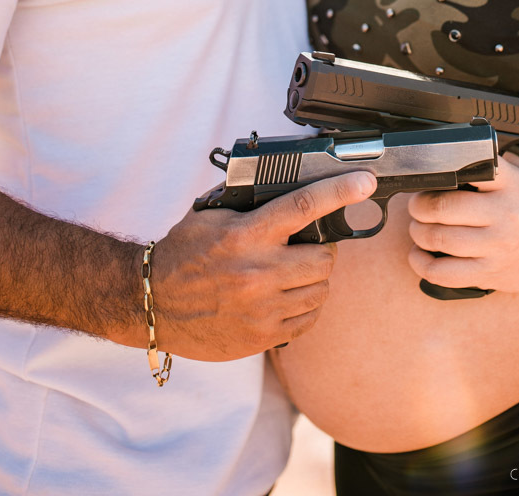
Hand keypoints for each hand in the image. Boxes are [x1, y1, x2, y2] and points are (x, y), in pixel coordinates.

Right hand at [150, 171, 376, 360]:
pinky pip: (308, 319)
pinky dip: (305, 306)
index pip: (304, 206)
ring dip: (315, 279)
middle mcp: (259, 272)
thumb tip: (283, 181)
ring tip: (294, 273)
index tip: (364, 182)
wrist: (154, 305)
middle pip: (325, 257)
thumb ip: (247, 200)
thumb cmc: (183, 255)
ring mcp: (264, 308)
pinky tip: (286, 297)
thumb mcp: (210, 216)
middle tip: (308, 247)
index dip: (340, 191)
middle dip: (323, 249)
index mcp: (246, 235)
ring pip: (320, 290)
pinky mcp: (264, 337)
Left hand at [407, 153, 518, 293]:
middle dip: (420, 205)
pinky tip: (418, 256)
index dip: (439, 174)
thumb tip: (450, 157)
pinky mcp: (490, 274)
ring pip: (440, 239)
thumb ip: (493, 163)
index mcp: (512, 184)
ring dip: (418, 232)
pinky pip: (445, 273)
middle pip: (444, 208)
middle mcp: (504, 215)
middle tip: (416, 205)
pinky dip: (423, 264)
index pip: (467, 170)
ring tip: (418, 227)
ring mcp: (497, 247)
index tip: (428, 177)